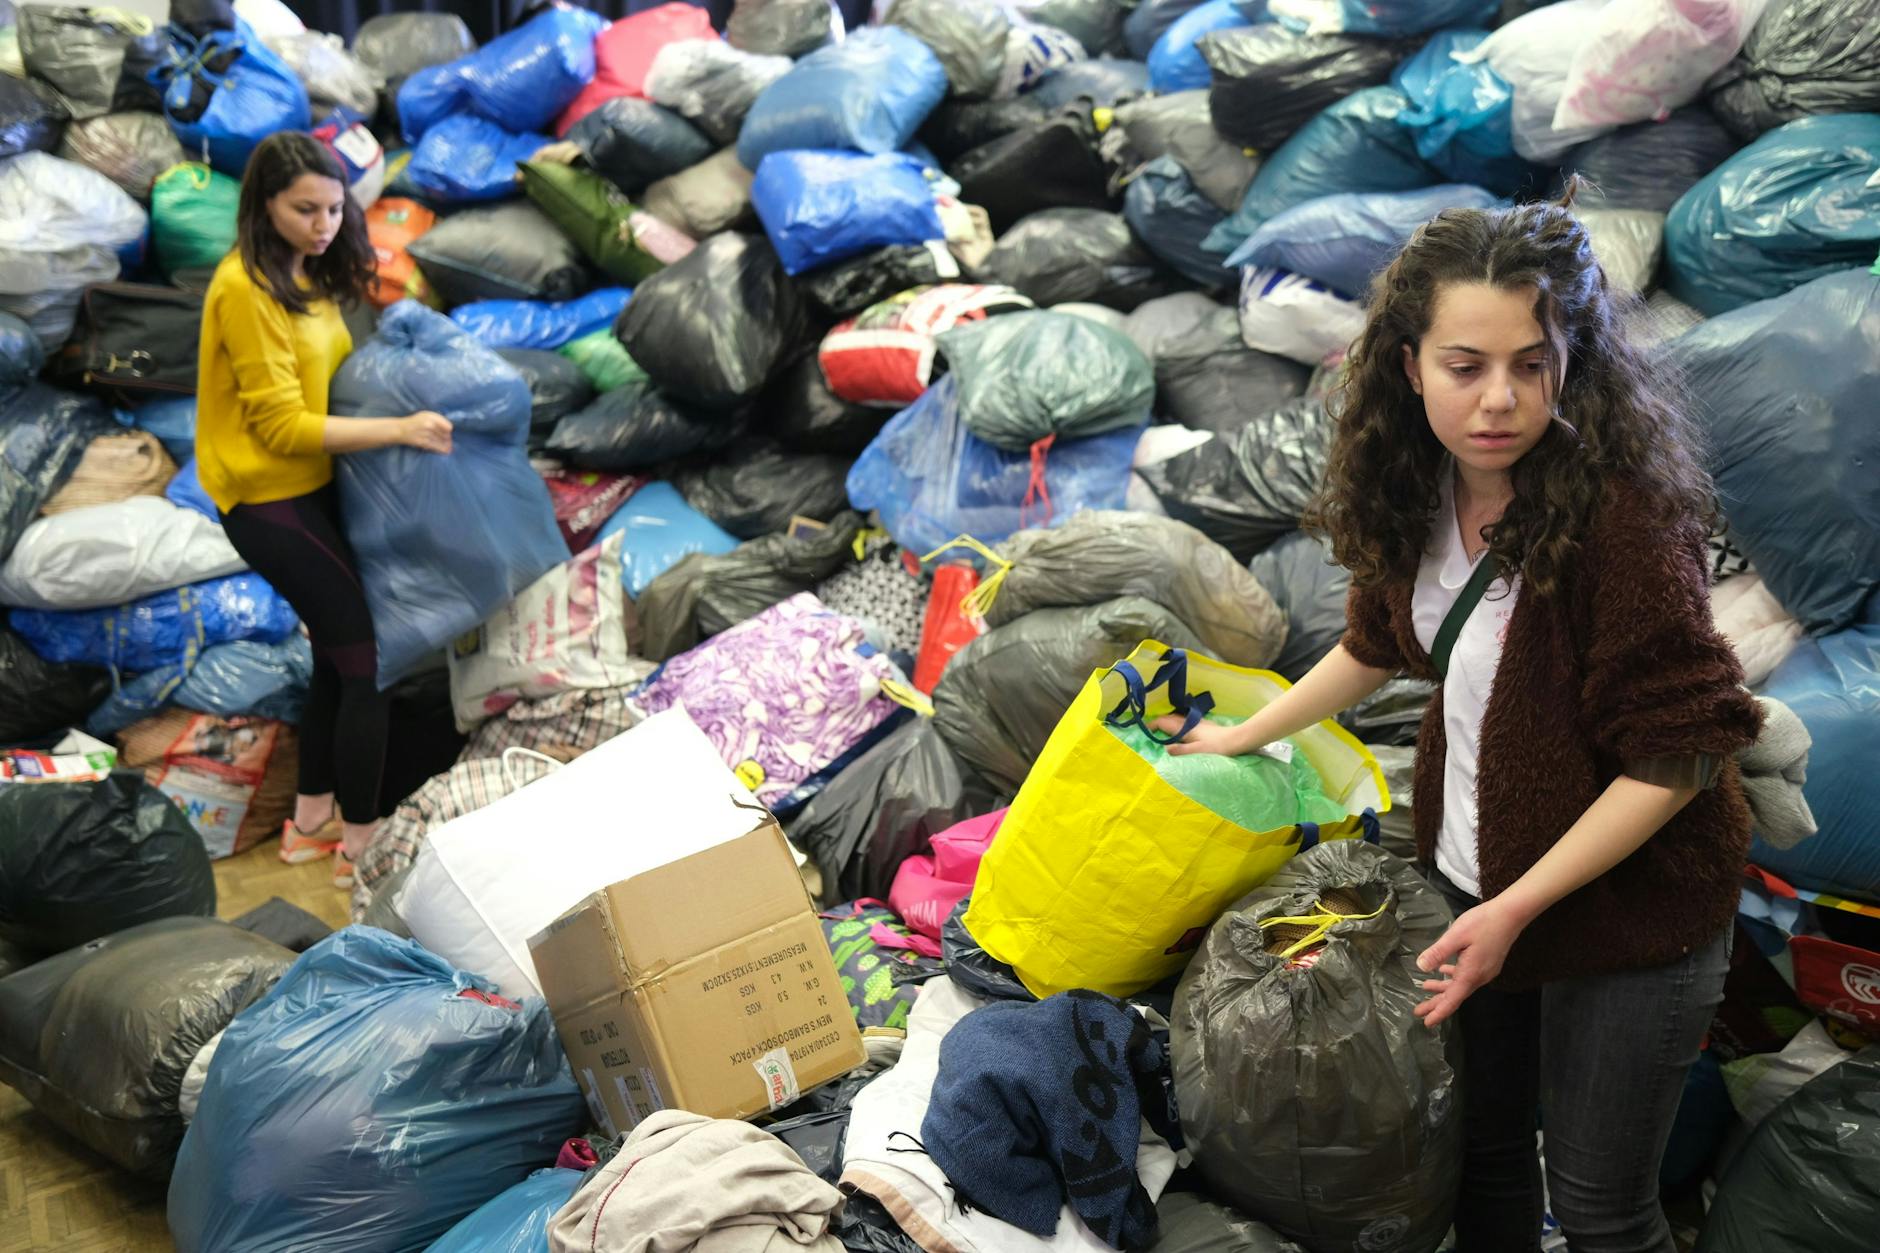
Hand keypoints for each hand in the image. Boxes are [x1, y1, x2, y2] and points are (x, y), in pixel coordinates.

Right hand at [401, 411, 451, 454]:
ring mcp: (426, 434)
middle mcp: (429, 425)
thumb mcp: (426, 415)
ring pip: (443, 442)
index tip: (448, 432)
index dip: (449, 430)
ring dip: (447, 445)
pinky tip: (446, 451)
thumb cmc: (416, 421)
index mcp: (431, 417)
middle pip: (446, 435)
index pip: (448, 427)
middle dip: (448, 439)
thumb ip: (438, 419)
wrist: (401, 430)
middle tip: (448, 440)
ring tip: (449, 447)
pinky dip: (443, 449)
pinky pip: (437, 447)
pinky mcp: (424, 443)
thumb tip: (450, 429)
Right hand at [1151, 715, 1245, 756]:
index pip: (1164, 722)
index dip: (1152, 725)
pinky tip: (1181, 732)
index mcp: (1185, 728)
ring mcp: (1197, 722)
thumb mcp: (1197, 751)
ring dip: (1168, 723)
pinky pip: (1185, 722)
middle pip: (1169, 718)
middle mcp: (1189, 722)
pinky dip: (1178, 725)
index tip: (1144, 730)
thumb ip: (1180, 750)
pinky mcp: (1204, 725)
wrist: (1236, 740)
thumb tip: (1165, 749)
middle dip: (1158, 723)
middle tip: (1150, 731)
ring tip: (1162, 732)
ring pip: (1177, 719)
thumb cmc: (1217, 747)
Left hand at [1413, 899, 1526, 1027]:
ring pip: (1460, 985)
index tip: (1427, 1022)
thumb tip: (1421, 967)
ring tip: (1425, 989)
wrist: (1511, 914)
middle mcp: (1479, 977)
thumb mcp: (1456, 935)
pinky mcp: (1487, 963)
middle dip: (1436, 1003)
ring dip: (1443, 988)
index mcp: (1471, 974)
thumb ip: (1438, 952)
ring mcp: (1485, 970)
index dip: (1439, 1012)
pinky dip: (1453, 976)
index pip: (1453, 999)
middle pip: (1455, 995)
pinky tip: (1444, 971)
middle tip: (1418, 1012)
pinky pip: (1466, 976)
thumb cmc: (1483, 922)